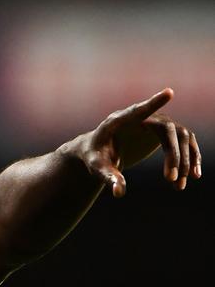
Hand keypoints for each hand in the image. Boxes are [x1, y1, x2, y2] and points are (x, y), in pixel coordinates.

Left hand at [83, 88, 201, 196]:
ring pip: (180, 136)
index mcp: (117, 122)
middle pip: (167, 129)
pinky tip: (192, 176)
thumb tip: (119, 193)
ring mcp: (154, 123)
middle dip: (173, 155)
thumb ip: (108, 178)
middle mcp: (140, 118)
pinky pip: (183, 142)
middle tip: (171, 179)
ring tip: (179, 186)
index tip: (169, 93)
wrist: (99, 152)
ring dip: (185, 160)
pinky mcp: (162, 132)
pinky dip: (190, 157)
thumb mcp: (97, 168)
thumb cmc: (95, 157)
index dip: (153, 103)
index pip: (137, 111)